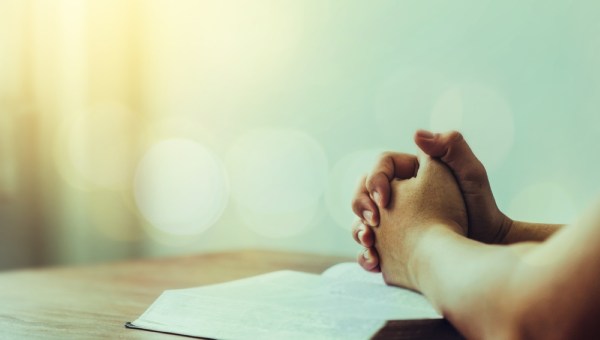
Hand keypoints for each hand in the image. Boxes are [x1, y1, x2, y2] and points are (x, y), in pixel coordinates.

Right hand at [352, 130, 511, 271]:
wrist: (486, 244)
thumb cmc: (482, 207)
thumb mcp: (471, 173)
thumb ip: (451, 146)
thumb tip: (415, 135)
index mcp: (410, 172)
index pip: (381, 166)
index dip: (375, 179)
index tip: (384, 200)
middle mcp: (397, 194)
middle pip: (363, 191)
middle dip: (360, 205)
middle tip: (372, 223)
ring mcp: (392, 219)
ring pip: (362, 219)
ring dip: (358, 230)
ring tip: (369, 243)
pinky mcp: (391, 243)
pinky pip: (370, 246)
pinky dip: (366, 254)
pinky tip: (373, 262)